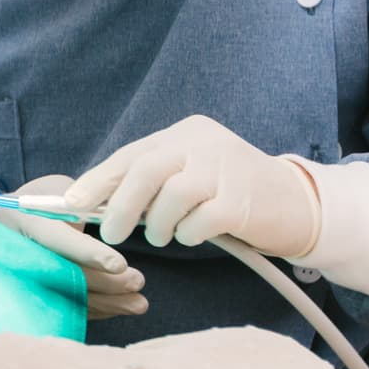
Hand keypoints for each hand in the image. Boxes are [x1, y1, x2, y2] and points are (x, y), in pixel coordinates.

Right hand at [0, 175, 145, 318]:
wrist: (9, 223)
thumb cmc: (40, 201)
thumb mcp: (56, 188)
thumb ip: (80, 200)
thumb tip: (112, 216)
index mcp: (26, 220)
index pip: (58, 240)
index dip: (88, 253)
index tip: (119, 264)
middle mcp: (21, 253)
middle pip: (65, 275)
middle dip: (105, 283)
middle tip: (137, 281)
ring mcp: (26, 279)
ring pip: (69, 299)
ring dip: (108, 303)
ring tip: (139, 303)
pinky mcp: (37, 296)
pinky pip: (69, 308)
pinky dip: (98, 309)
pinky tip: (122, 306)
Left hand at [66, 115, 319, 256]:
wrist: (297, 204)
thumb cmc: (230, 194)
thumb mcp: (190, 175)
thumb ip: (150, 183)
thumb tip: (95, 204)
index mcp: (185, 133)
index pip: (131, 154)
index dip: (97, 180)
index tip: (71, 204)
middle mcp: (204, 142)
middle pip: (147, 170)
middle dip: (122, 207)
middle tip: (113, 234)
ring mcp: (227, 167)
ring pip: (173, 196)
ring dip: (160, 224)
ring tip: (164, 235)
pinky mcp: (244, 199)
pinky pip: (202, 221)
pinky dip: (190, 233)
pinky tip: (194, 234)